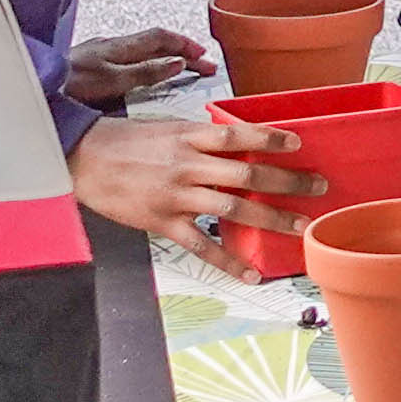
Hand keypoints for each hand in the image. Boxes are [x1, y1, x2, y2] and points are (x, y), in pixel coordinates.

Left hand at [62, 26, 205, 109]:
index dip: (186, 45)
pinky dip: (145, 63)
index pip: (163, 39)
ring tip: (179, 68)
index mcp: (122, 47)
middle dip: (182, 52)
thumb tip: (176, 64)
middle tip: (201, 64)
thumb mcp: (114, 80)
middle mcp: (113, 46)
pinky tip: (142, 74)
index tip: (204, 56)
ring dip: (164, 57)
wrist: (37, 84)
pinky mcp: (91, 64)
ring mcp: (101, 53)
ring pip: (142, 50)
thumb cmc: (69, 83)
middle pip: (155, 43)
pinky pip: (128, 58)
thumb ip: (146, 72)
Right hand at [69, 107, 316, 256]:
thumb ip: (200, 136)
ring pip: (233, 209)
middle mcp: (187, 165)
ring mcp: (176, 196)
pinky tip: (251, 274)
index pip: (237, 135)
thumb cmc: (124, 141)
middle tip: (318, 186)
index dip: (269, 138)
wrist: (81, 159)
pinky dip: (228, 262)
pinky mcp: (163, 223)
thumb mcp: (165, 127)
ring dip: (271, 218)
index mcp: (188, 137)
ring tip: (300, 227)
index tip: (298, 144)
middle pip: (246, 173)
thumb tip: (236, 140)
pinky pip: (201, 246)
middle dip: (287, 182)